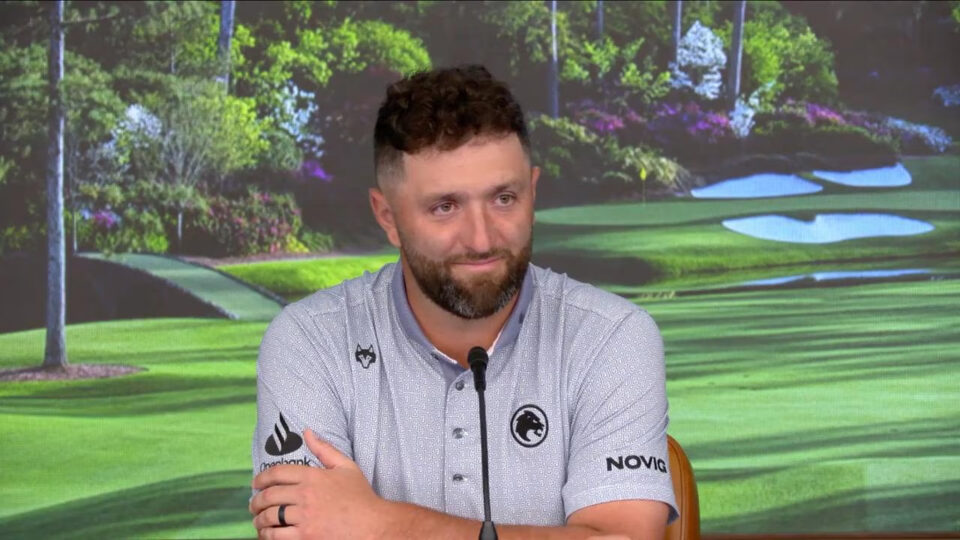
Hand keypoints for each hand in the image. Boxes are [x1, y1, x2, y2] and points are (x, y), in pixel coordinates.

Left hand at [249, 429, 385, 538]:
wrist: (373, 526)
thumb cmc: (361, 497)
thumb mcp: (346, 467)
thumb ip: (325, 449)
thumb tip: (307, 431)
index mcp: (313, 476)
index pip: (277, 473)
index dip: (261, 478)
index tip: (255, 483)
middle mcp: (305, 495)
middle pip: (269, 496)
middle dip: (256, 501)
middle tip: (253, 505)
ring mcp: (304, 518)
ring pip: (269, 517)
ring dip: (259, 520)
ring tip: (258, 521)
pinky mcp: (305, 537)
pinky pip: (276, 536)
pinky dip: (267, 535)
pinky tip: (267, 534)